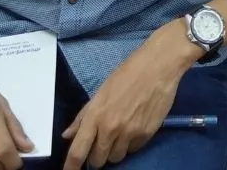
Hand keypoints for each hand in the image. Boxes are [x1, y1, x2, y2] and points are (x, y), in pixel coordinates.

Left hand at [62, 24, 196, 168]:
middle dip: (96, 156)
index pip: (78, 152)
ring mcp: (130, 133)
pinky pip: (133, 150)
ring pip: (116, 158)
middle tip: (101, 143)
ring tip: (119, 133)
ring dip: (114, 151)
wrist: (158, 66)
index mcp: (95, 116)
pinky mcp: (147, 134)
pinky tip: (134, 128)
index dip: (70, 167)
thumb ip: (83, 116)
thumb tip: (67, 135)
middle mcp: (111, 129)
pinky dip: (130, 144)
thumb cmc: (127, 73)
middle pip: (97, 160)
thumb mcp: (100, 91)